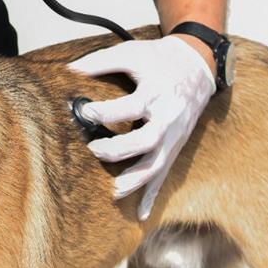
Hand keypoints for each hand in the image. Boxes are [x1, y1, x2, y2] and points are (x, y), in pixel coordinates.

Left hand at [68, 36, 215, 219]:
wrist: (197, 65)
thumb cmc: (160, 58)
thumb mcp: (132, 53)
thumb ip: (101, 61)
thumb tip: (70, 70)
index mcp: (157, 93)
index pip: (132, 107)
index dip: (106, 112)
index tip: (84, 111)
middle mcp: (168, 117)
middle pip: (147, 141)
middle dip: (120, 149)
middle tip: (94, 149)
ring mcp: (174, 136)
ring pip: (158, 164)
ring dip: (137, 180)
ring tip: (115, 190)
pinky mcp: (176, 147)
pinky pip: (165, 175)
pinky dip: (154, 195)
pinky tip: (141, 214)